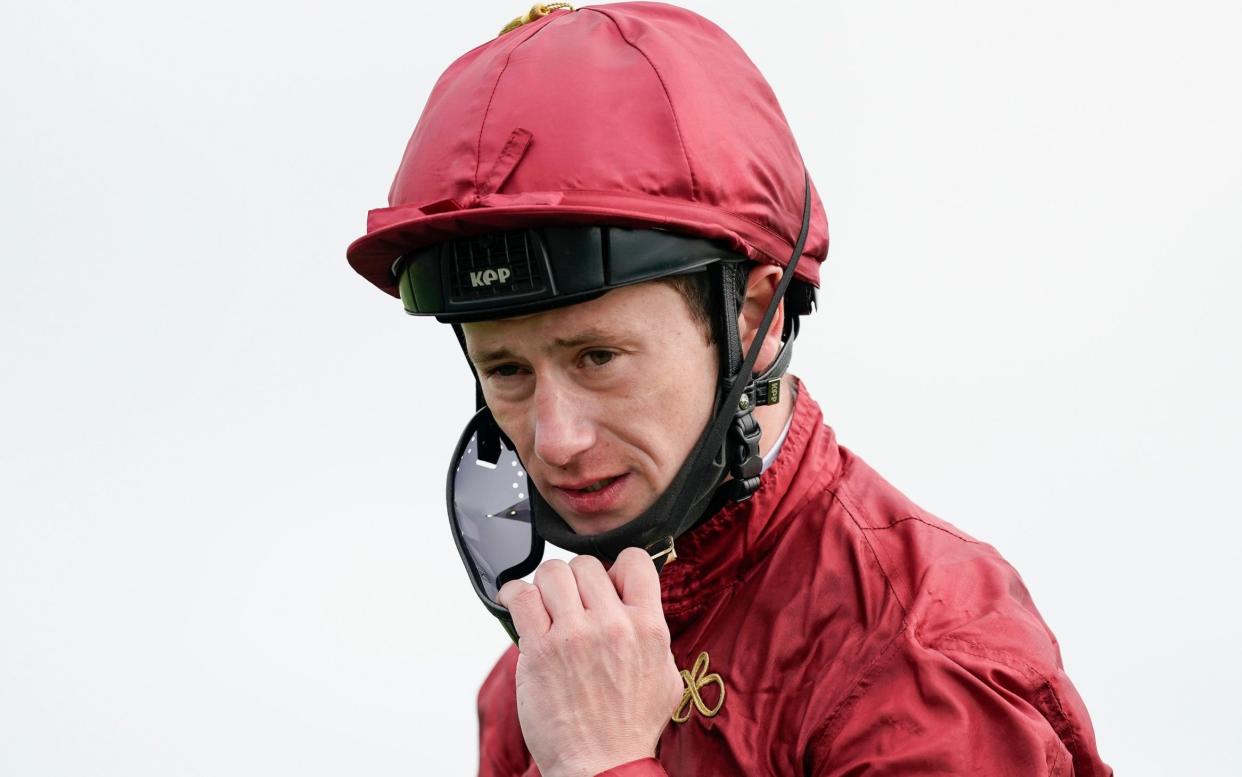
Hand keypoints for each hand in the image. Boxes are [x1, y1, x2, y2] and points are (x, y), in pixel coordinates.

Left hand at [496, 548, 682, 776]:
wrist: (601, 766)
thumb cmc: (630, 729)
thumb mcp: (666, 677)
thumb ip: (654, 635)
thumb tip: (641, 606)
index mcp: (648, 627)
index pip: (633, 560)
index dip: (616, 568)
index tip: (606, 584)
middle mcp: (612, 625)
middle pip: (586, 565)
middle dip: (577, 581)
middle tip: (571, 605)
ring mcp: (574, 635)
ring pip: (553, 572)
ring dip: (546, 586)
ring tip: (545, 606)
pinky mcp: (540, 651)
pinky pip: (521, 597)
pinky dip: (515, 594)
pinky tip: (518, 603)